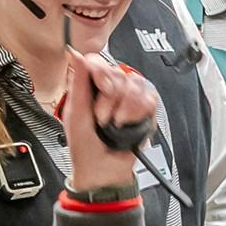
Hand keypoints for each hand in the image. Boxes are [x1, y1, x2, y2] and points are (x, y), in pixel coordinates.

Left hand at [62, 50, 161, 195]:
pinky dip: (137, 114)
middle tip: (102, 117)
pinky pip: (149, 99)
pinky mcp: (145, 112)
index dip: (102, 72)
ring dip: (124, 108)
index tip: (101, 88)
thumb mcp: (76, 113)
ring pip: (136, 84)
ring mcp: (129, 100)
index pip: (99, 61)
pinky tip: (127, 124)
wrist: (103, 171)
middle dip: (110, 98)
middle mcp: (111, 90)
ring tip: (114, 124)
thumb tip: (75, 54)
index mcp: (91, 86)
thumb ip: (78, 82)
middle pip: (119, 72)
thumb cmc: (84, 147)